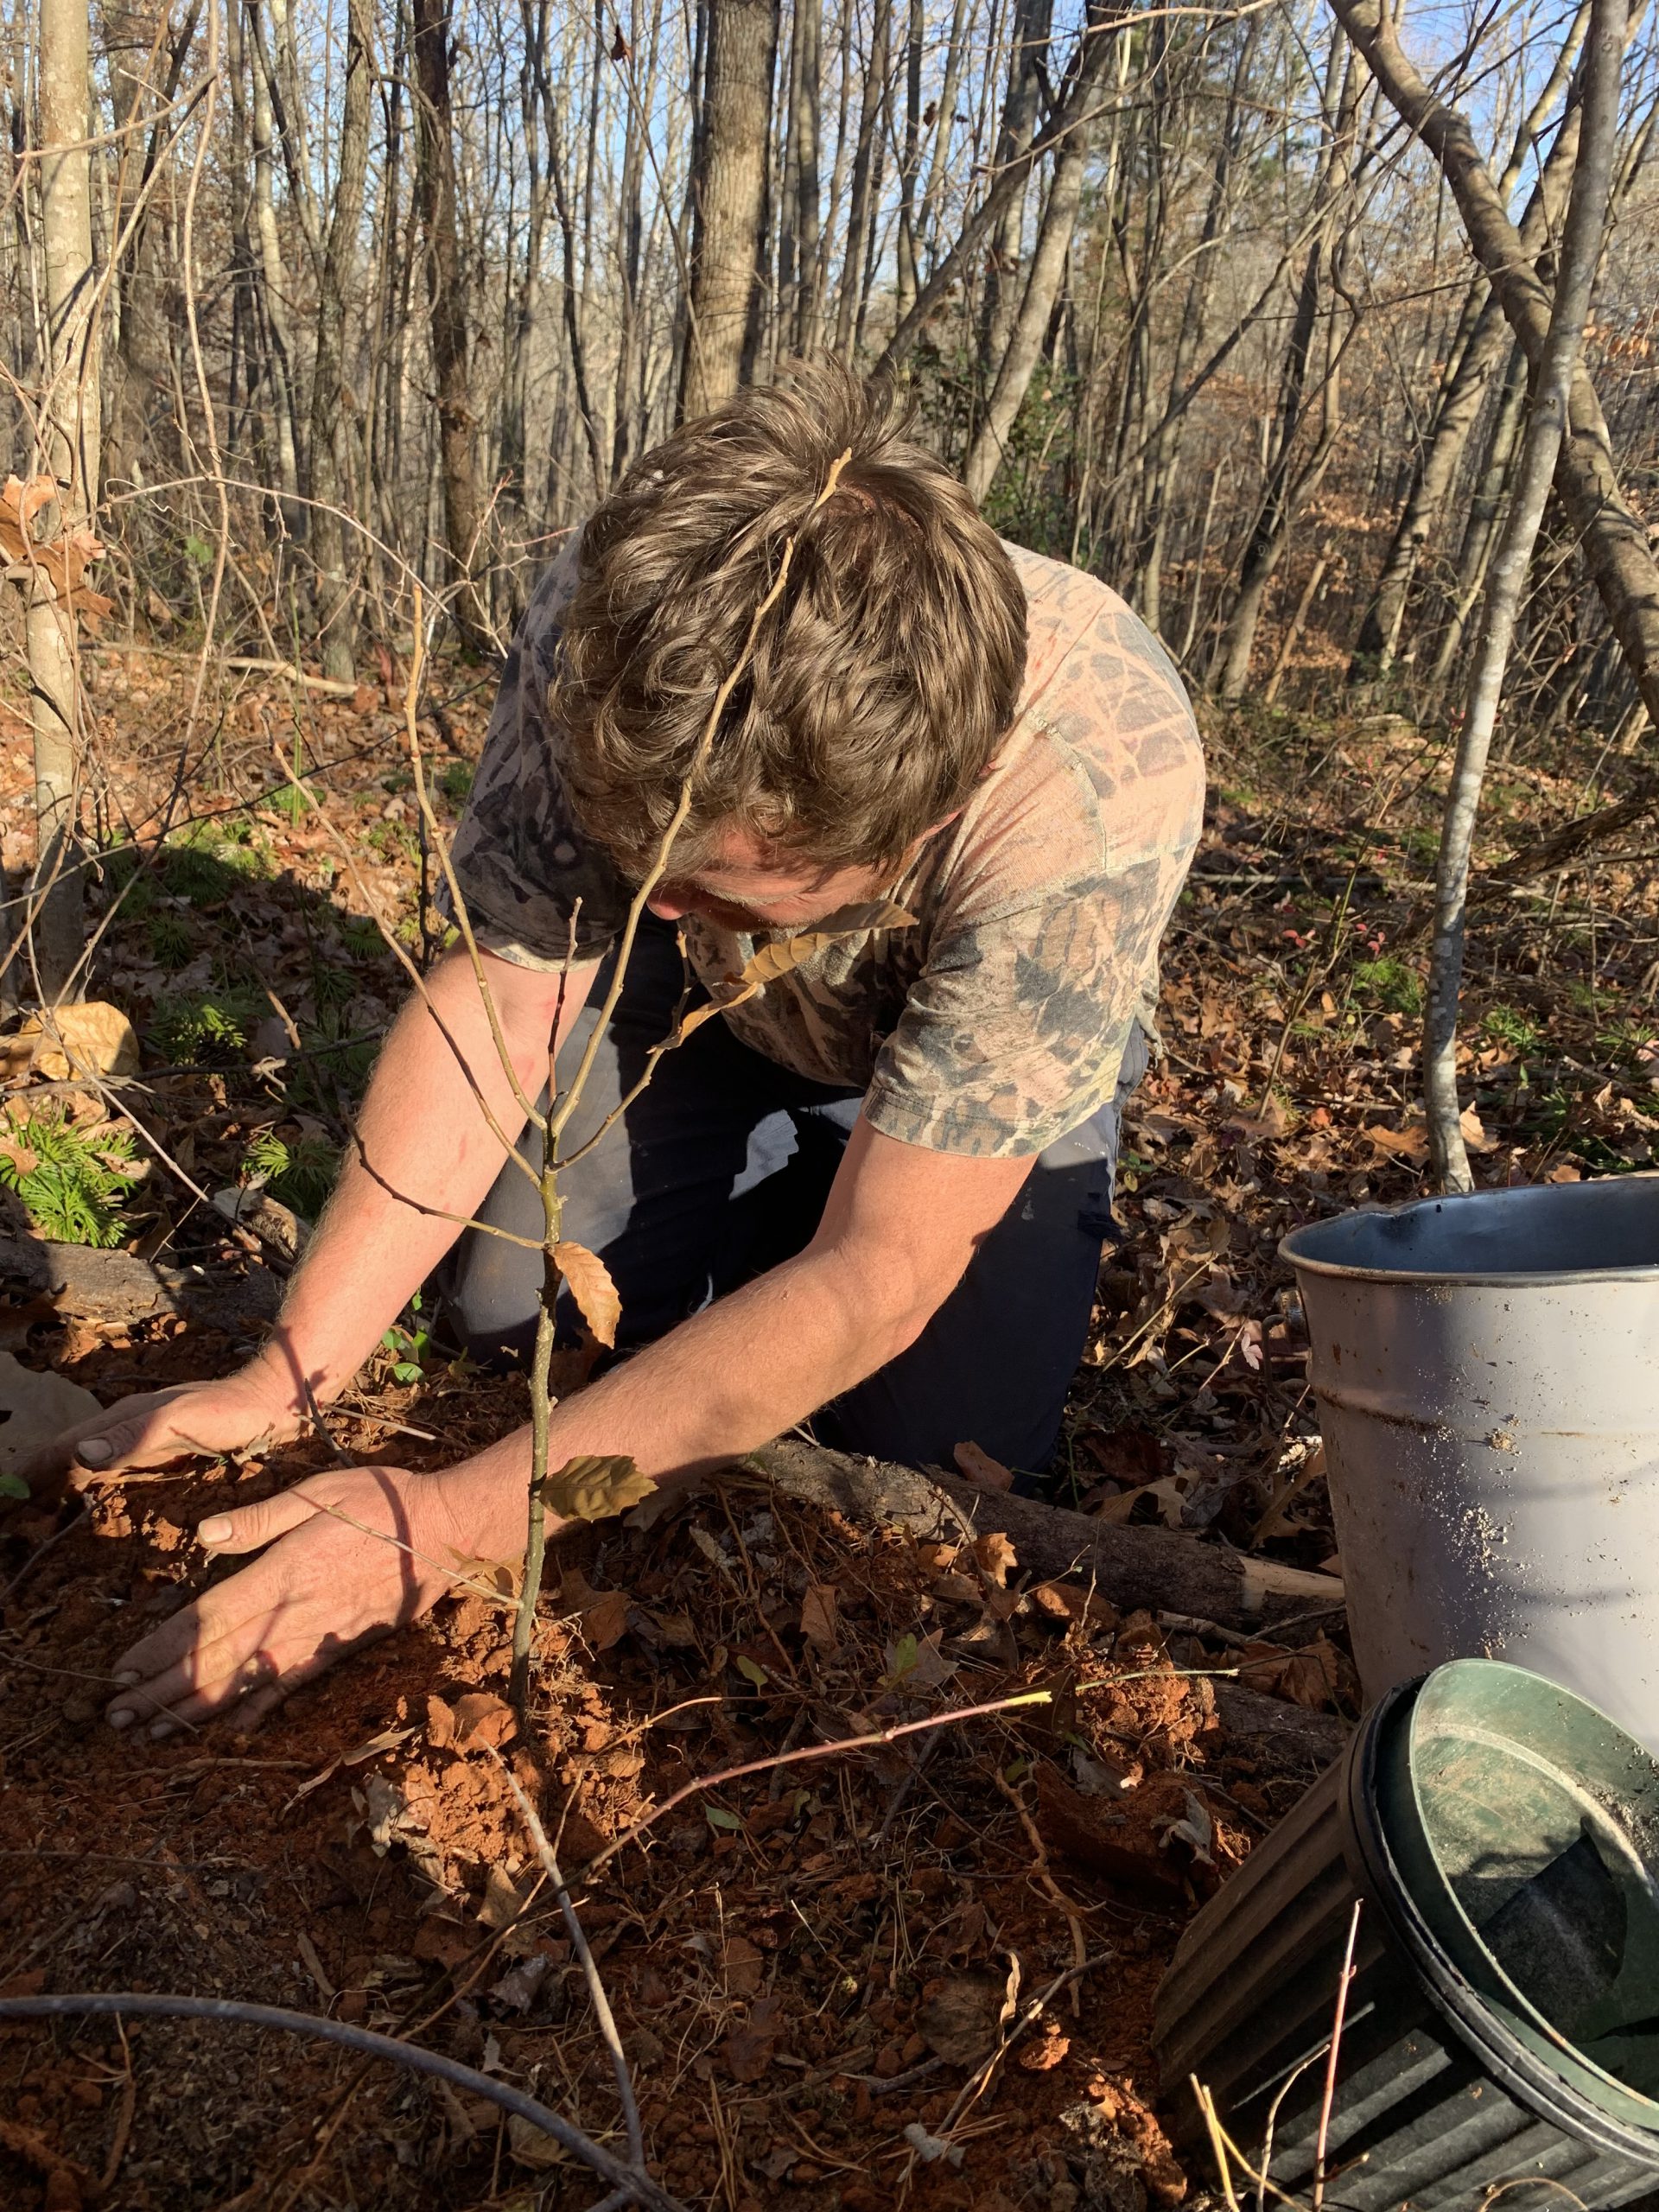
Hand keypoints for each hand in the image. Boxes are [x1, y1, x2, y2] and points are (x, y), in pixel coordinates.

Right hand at [18, 1367, 304, 1499]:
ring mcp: (141, 1443)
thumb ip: (132, 1436)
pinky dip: (87, 1489)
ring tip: (28, 1517)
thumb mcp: (179, 1420)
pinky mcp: (161, 1456)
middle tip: (8, 1518)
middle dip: (32, 1484)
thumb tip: (78, 1452)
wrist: (275, 1401)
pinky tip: (83, 1506)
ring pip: (85, 1467)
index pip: (60, 1450)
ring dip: (55, 1488)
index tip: (3, 1500)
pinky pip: (112, 1474)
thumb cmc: (230, 1410)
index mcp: (120, 1421)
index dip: (29, 1473)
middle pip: (66, 1458)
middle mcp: (124, 1431)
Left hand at [104, 1462, 476, 1735]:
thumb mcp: (318, 1491)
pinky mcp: (340, 1649)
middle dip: (161, 1690)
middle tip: (115, 1717)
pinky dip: (256, 1710)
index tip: (120, 1671)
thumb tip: (202, 1537)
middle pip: (214, 1659)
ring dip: (194, 1709)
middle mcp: (293, 1614)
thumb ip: (259, 1518)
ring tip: (152, 1731)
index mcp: (281, 1572)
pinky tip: (229, 1730)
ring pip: (244, 1682)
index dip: (160, 1648)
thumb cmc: (382, 1501)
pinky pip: (290, 1686)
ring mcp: (317, 1637)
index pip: (206, 1617)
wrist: (447, 1532)